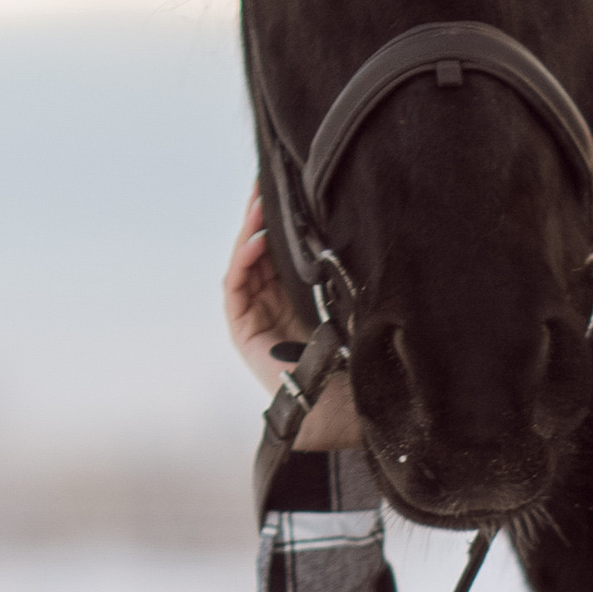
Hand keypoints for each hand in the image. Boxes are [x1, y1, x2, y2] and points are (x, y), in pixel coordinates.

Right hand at [224, 188, 362, 447]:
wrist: (340, 409)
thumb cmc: (353, 365)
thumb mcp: (353, 308)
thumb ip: (345, 278)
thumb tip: (357, 234)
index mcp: (300, 297)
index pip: (283, 251)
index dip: (281, 221)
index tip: (287, 190)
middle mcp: (275, 304)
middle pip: (260, 250)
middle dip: (261, 215)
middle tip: (265, 182)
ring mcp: (256, 316)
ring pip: (245, 264)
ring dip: (248, 231)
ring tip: (257, 202)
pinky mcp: (243, 331)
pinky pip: (235, 288)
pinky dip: (242, 262)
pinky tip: (255, 240)